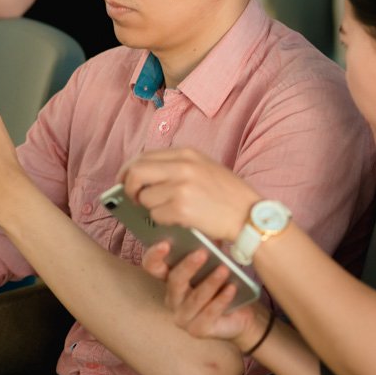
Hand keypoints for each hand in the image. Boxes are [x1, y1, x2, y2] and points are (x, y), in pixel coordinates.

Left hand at [120, 148, 260, 243]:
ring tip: (170, 211)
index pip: (144, 156)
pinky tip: (180, 220)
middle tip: (133, 199)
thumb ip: (177, 166)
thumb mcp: (205, 168)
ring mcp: (181, 187)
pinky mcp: (182, 208)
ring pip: (145, 198)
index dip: (129, 170)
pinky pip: (156, 215)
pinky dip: (163, 221)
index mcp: (187, 153)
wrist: (249, 215)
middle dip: (129, 187)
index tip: (126, 181)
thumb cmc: (228, 195)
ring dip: (152, 209)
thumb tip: (143, 176)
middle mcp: (183, 166)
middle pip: (136, 172)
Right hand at [145, 240, 268, 348]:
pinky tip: (231, 289)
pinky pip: (209, 313)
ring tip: (224, 270)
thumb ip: (207, 248)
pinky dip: (221, 299)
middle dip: (188, 267)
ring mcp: (183, 317)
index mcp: (170, 280)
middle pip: (174, 281)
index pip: (152, 267)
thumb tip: (207, 225)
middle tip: (202, 253)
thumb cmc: (223, 285)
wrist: (241, 315)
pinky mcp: (198, 330)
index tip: (165, 243)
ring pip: (194, 298)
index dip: (155, 255)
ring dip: (210, 283)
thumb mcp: (215, 263)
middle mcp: (173, 299)